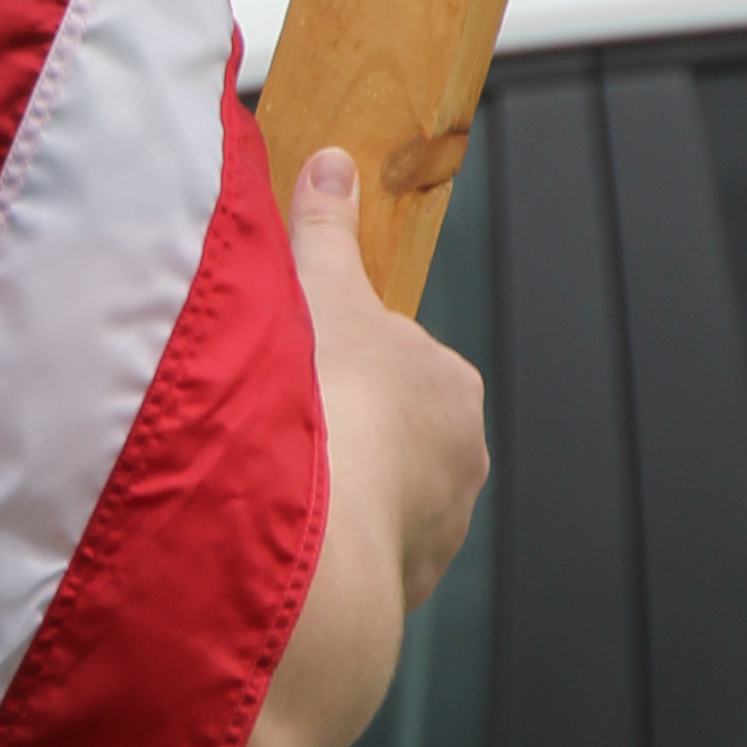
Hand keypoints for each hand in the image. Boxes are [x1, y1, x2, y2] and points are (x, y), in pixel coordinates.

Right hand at [285, 147, 487, 614]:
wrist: (316, 536)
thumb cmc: (324, 404)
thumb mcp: (318, 291)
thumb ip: (325, 230)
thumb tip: (332, 165)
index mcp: (454, 387)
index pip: (400, 365)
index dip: (343, 365)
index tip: (301, 376)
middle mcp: (465, 460)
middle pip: (393, 432)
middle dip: (344, 432)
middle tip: (283, 428)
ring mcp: (439, 527)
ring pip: (379, 496)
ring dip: (337, 491)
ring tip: (281, 483)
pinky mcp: (405, 582)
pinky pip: (363, 553)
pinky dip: (331, 544)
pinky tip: (292, 533)